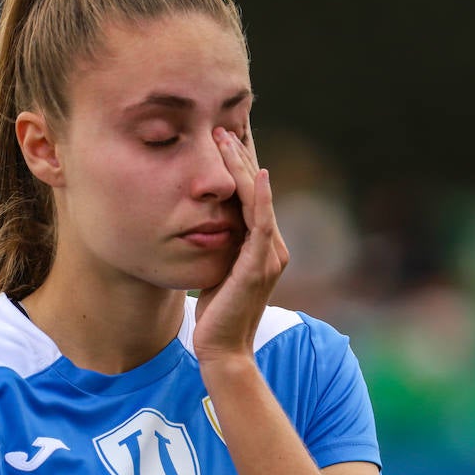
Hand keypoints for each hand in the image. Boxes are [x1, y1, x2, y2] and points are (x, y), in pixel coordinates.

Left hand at [193, 127, 289, 368]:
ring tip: (227, 137)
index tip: (224, 136)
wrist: (221, 350)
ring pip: (259, 200)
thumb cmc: (214, 313)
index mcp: (263, 246)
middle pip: (258, 190)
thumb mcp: (216, 269)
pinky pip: (262, 224)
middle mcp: (272, 247)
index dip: (241, 165)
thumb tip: (202, 222)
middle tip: (224, 124)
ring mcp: (269, 256)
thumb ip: (218, 245)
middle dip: (241, 156)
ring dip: (244, 166)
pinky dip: (261, 197)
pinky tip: (257, 174)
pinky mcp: (258, 266)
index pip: (253, 195)